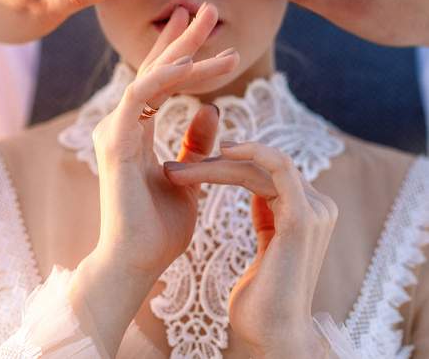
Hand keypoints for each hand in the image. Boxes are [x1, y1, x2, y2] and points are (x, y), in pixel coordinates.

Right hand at [70, 4, 239, 354]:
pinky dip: (164, 78)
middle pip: (154, 71)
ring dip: (180, 51)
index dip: (181, 55)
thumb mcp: (189, 175)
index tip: (204, 33)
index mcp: (138, 131)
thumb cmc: (159, 226)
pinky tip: (190, 63)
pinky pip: (139, 99)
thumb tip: (211, 108)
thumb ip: (196, 142)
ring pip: (149, 77)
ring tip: (208, 23)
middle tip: (207, 9)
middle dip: (181, 39)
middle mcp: (123, 125)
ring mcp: (115, 132)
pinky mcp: (114, 143)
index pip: (160, 83)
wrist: (136, 263)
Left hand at [164, 141, 335, 357]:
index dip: (225, 167)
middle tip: (172, 171)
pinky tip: (223, 152)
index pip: (263, 174)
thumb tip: (258, 195)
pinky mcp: (303, 217)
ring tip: (177, 174)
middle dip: (212, 165)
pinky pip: (278, 168)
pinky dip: (252, 153)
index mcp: (306, 211)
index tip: (189, 170)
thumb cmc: (262, 300)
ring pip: (260, 166)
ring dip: (215, 165)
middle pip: (259, 168)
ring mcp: (314, 209)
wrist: (272, 337)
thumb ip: (268, 217)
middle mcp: (316, 205)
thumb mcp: (266, 246)